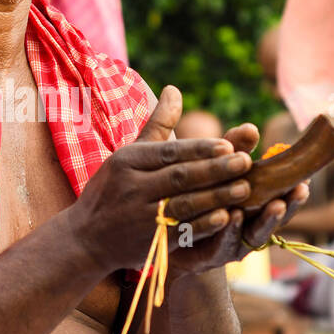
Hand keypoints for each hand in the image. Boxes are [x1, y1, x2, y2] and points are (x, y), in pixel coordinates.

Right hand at [68, 85, 256, 271]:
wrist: (87, 238)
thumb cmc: (113, 188)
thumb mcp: (129, 154)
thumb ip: (157, 125)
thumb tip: (175, 89)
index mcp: (127, 161)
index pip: (169, 152)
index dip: (200, 149)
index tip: (229, 144)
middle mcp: (132, 187)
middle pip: (179, 177)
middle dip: (215, 170)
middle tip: (246, 162)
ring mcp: (140, 217)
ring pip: (183, 204)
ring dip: (216, 197)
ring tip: (244, 187)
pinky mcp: (149, 243)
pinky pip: (180, 233)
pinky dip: (203, 226)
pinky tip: (226, 218)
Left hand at [168, 121, 310, 276]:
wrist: (158, 236)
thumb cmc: (189, 193)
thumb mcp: (210, 165)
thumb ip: (231, 148)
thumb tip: (251, 128)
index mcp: (253, 204)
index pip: (279, 195)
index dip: (293, 186)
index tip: (307, 174)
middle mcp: (248, 226)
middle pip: (275, 217)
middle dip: (290, 203)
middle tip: (301, 189)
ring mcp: (232, 244)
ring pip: (254, 234)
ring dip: (267, 220)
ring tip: (276, 205)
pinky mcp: (209, 256)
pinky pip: (221, 245)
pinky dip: (229, 231)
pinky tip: (233, 216)